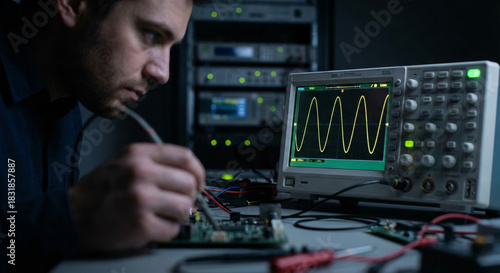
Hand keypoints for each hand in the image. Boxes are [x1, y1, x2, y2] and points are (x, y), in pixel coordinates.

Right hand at [69, 143, 204, 252]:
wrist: (72, 217)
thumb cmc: (100, 192)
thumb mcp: (123, 162)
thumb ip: (156, 162)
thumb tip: (191, 174)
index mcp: (137, 154)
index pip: (186, 157)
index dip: (198, 172)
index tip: (198, 182)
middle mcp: (139, 172)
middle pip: (189, 183)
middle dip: (188, 197)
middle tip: (175, 204)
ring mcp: (140, 198)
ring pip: (186, 207)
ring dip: (178, 216)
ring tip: (160, 215)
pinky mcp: (141, 223)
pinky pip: (173, 229)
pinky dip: (166, 232)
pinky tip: (150, 227)